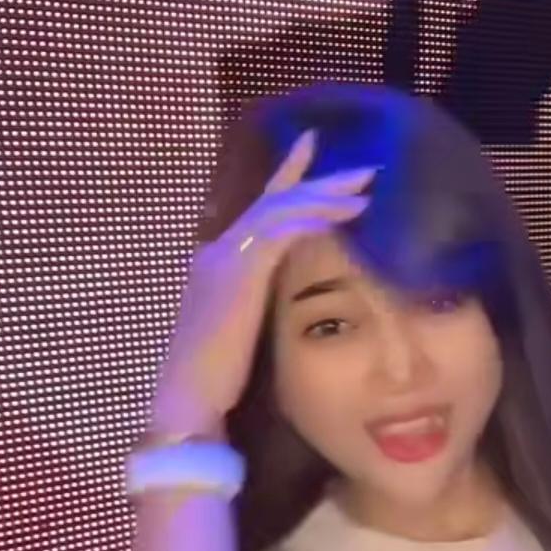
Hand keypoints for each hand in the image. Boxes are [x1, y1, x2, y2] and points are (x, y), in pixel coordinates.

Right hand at [149, 130, 376, 439]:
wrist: (186, 400)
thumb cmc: (213, 382)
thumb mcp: (242, 335)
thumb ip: (260, 307)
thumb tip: (289, 302)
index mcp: (218, 264)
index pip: (257, 212)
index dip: (286, 179)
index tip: (311, 150)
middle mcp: (218, 251)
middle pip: (274, 202)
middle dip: (318, 181)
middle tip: (361, 168)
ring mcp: (226, 259)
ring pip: (281, 209)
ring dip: (325, 196)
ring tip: (365, 187)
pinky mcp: (240, 273)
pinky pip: (282, 232)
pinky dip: (314, 218)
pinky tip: (343, 214)